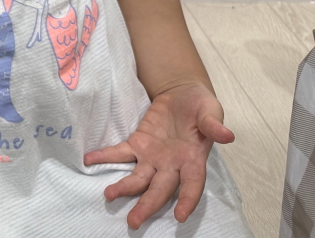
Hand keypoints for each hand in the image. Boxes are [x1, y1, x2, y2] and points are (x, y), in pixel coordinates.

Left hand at [84, 81, 234, 228]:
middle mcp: (172, 164)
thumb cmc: (201, 107)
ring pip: (138, 177)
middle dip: (147, 205)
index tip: (180, 216)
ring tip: (108, 195)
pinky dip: (105, 156)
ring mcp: (153, 156)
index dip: (187, 200)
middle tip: (133, 221)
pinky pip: (120, 152)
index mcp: (193, 159)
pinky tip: (89, 160)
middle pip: (159, 188)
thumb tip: (227, 135)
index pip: (192, 184)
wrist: (184, 94)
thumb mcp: (210, 110)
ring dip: (123, 187)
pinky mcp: (138, 143)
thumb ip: (213, 124)